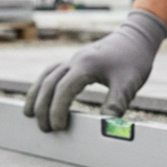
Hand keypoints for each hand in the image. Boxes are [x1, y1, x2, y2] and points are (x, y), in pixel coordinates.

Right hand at [23, 9, 166, 131]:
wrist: (137, 37)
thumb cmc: (134, 60)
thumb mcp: (130, 84)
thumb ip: (116, 104)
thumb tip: (105, 127)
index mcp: (87, 65)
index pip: (64, 90)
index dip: (57, 110)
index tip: (59, 128)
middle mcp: (75, 60)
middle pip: (49, 84)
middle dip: (43, 108)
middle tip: (45, 129)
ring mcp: (73, 59)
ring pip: (45, 76)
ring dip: (36, 96)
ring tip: (29, 115)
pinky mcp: (75, 61)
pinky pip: (51, 72)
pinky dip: (42, 86)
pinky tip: (41, 98)